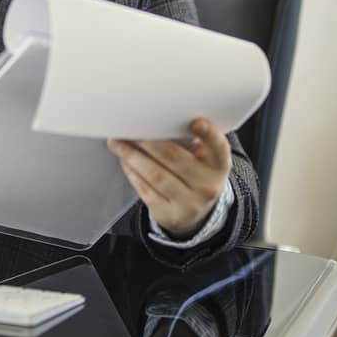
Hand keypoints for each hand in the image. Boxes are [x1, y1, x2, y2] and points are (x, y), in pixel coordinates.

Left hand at [107, 118, 231, 238]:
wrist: (195, 211)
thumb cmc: (194, 174)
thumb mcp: (202, 158)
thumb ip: (188, 140)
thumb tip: (154, 121)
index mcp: (218, 165)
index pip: (219, 148)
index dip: (209, 135)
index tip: (196, 122)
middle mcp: (207, 185)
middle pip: (175, 158)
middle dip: (148, 141)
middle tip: (130, 128)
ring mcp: (189, 203)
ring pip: (156, 175)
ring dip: (132, 156)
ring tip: (117, 143)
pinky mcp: (169, 214)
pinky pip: (146, 190)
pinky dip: (132, 172)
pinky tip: (124, 160)